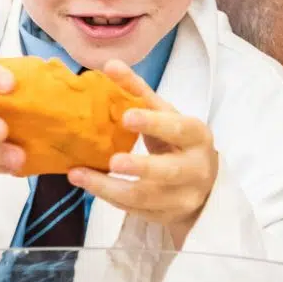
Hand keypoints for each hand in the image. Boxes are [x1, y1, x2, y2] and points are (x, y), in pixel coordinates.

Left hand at [68, 60, 217, 247]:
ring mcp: (182, 197)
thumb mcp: (165, 113)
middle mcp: (195, 169)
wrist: (202, 183)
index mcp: (196, 136)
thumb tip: (109, 64)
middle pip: (168, 171)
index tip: (127, 117)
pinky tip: (88, 184)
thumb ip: (138, 91)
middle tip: (112, 161)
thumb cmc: (177, 140)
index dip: (154, 124)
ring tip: (79, 175)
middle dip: (140, 167)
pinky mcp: (166, 216)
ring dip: (110, 188)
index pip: (178, 129)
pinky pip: (135, 210)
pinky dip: (109, 198)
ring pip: (146, 197)